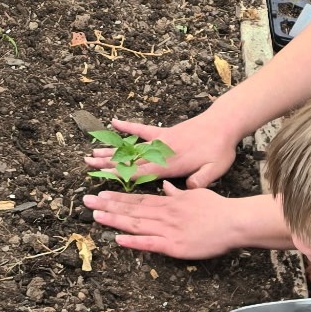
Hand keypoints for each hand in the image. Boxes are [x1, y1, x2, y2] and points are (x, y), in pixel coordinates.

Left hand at [83, 182, 249, 258]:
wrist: (234, 222)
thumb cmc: (219, 209)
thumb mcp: (197, 194)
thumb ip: (178, 192)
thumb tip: (167, 186)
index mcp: (169, 202)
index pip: (138, 198)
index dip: (117, 197)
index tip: (101, 193)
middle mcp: (164, 214)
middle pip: (131, 209)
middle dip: (108, 205)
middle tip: (87, 202)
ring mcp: (168, 230)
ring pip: (136, 224)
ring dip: (114, 220)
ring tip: (95, 216)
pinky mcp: (175, 246)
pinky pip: (149, 244)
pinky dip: (133, 241)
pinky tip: (118, 239)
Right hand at [84, 114, 236, 188]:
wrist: (224, 124)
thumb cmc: (220, 150)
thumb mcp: (216, 169)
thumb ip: (201, 180)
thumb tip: (188, 189)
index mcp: (172, 165)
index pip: (142, 171)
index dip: (122, 174)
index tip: (104, 176)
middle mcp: (162, 152)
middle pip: (130, 159)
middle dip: (108, 162)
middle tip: (87, 163)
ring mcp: (162, 140)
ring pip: (132, 146)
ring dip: (112, 149)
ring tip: (93, 152)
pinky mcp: (165, 132)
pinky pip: (143, 129)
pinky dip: (129, 126)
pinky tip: (114, 122)